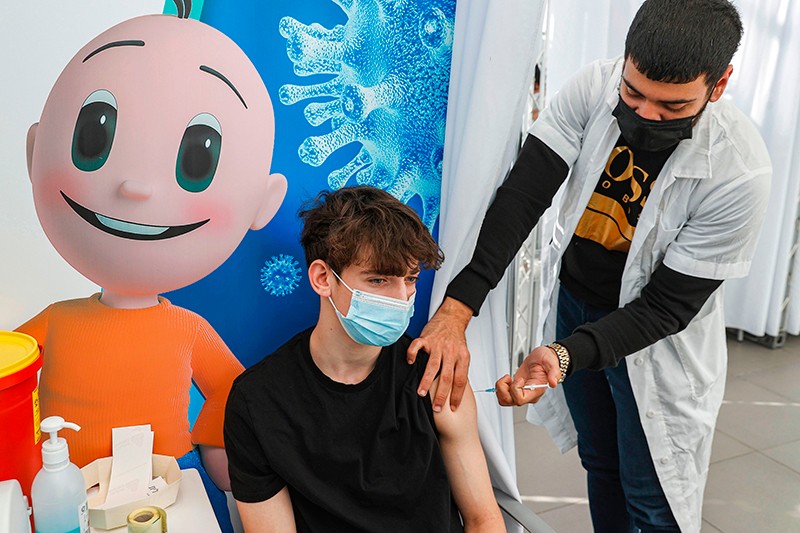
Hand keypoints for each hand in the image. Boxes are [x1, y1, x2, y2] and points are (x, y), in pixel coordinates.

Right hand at [407, 297, 472, 411]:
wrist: (452, 318)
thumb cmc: (455, 339)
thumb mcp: (463, 354)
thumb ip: (459, 369)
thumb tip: (456, 390)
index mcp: (462, 357)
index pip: (461, 380)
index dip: (457, 395)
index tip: (454, 407)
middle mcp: (451, 352)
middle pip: (447, 376)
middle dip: (442, 394)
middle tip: (437, 407)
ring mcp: (438, 345)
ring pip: (432, 366)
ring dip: (426, 381)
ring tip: (421, 392)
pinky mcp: (426, 338)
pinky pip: (417, 346)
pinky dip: (412, 355)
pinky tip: (410, 362)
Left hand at [495, 345, 561, 406]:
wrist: (542, 358)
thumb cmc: (547, 361)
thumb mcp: (551, 363)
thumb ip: (554, 373)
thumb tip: (553, 383)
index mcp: (536, 391)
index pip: (520, 399)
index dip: (515, 389)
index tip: (520, 378)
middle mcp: (528, 395)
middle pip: (510, 401)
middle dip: (505, 389)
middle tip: (510, 378)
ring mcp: (521, 393)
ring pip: (504, 401)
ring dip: (501, 389)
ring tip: (507, 379)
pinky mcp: (515, 389)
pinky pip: (503, 395)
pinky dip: (500, 387)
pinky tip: (507, 379)